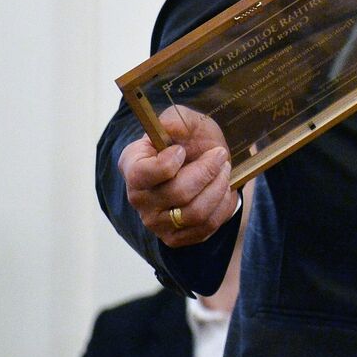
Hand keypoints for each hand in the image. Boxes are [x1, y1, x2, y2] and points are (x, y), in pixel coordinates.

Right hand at [118, 106, 238, 247]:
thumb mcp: (185, 120)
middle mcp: (138, 198)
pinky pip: (206, 227)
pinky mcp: (175, 237)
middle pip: (178, 193)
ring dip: (219, 188)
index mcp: (132, 166)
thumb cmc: (190, 140)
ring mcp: (155, 222)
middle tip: (220, 155)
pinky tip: (224, 190)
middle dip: (207, 171)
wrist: (204, 161)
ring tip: (225, 170)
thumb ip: (176, 119)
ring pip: (195, 213)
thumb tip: (172, 127)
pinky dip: (222, 207)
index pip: (142, 174)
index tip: (183, 150)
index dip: (168, 163)